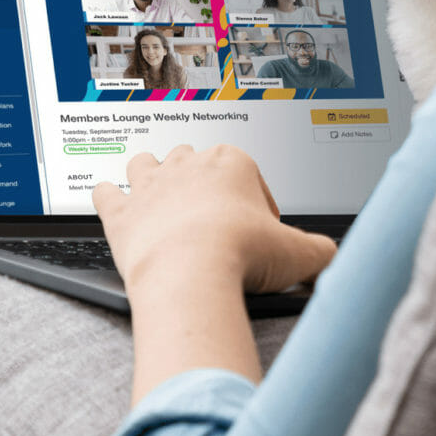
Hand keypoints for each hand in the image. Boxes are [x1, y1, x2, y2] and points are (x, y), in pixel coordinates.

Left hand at [93, 144, 336, 295]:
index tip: (258, 229)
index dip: (256, 202)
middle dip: (200, 180)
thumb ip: (320, 251)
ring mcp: (150, 186)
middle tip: (212, 212)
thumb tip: (330, 257)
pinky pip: (105, 192)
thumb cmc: (241, 255)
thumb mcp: (299, 253)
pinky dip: (107, 197)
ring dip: (151, 176)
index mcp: (233, 162)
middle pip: (194, 160)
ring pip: (146, 163)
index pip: (247, 173)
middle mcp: (189, 166)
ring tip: (160, 195)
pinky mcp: (120, 212)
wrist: (191, 274)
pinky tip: (112, 203)